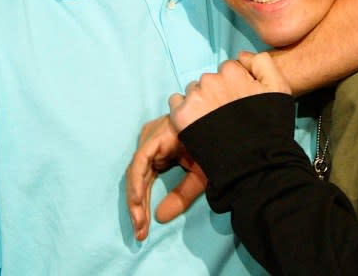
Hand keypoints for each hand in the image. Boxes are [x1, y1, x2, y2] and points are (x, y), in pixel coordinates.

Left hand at [125, 115, 206, 240]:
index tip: (143, 233)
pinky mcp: (153, 136)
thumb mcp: (198, 178)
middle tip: (140, 234)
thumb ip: (181, 196)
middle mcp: (150, 143)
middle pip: (137, 181)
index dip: (142, 208)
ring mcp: (150, 138)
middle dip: (137, 209)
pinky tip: (137, 200)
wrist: (222, 123)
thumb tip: (160, 218)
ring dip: (135, 201)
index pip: (143, 183)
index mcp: (159, 150)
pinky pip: (139, 162)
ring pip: (134, 174)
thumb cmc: (212, 145)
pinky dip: (136, 182)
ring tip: (139, 223)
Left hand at [169, 51, 290, 131]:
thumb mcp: (279, 87)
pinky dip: (184, 111)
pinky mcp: (181, 114)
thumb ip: (262, 63)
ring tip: (213, 123)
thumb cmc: (270, 127)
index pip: (227, 70)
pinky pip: (176, 103)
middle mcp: (210, 79)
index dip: (234, 87)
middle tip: (226, 116)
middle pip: (209, 80)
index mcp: (231, 70)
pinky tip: (197, 124)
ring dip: (200, 102)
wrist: (255, 162)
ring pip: (193, 91)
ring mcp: (194, 96)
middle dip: (216, 93)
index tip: (238, 103)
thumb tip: (241, 56)